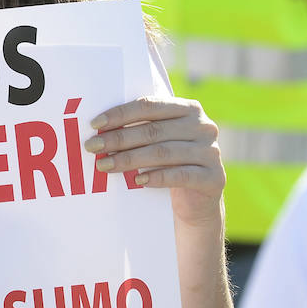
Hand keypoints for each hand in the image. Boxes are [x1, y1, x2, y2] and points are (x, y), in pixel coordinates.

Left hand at [85, 97, 223, 228]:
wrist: (197, 201)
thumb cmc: (170, 164)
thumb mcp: (159, 141)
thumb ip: (141, 128)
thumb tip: (98, 127)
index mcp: (189, 108)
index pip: (150, 106)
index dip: (121, 114)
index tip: (95, 124)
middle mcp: (203, 127)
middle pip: (152, 130)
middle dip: (118, 138)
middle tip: (92, 146)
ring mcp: (211, 152)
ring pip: (163, 153)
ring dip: (129, 160)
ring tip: (104, 165)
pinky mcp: (214, 177)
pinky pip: (180, 175)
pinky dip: (156, 177)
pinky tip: (137, 181)